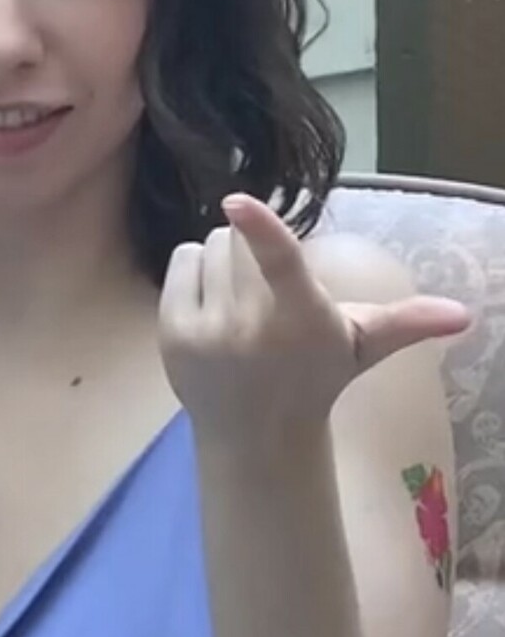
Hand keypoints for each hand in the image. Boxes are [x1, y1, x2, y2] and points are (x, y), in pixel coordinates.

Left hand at [157, 195, 468, 446]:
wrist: (257, 436)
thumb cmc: (316, 377)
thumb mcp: (363, 347)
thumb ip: (408, 322)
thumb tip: (464, 315)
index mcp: (299, 317)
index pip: (278, 263)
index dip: (261, 227)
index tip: (238, 200)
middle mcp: (249, 324)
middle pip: (237, 238)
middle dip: (249, 247)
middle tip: (264, 287)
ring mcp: (206, 331)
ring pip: (208, 246)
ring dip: (223, 260)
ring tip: (240, 299)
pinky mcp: (172, 333)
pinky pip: (181, 262)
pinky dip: (195, 271)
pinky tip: (213, 305)